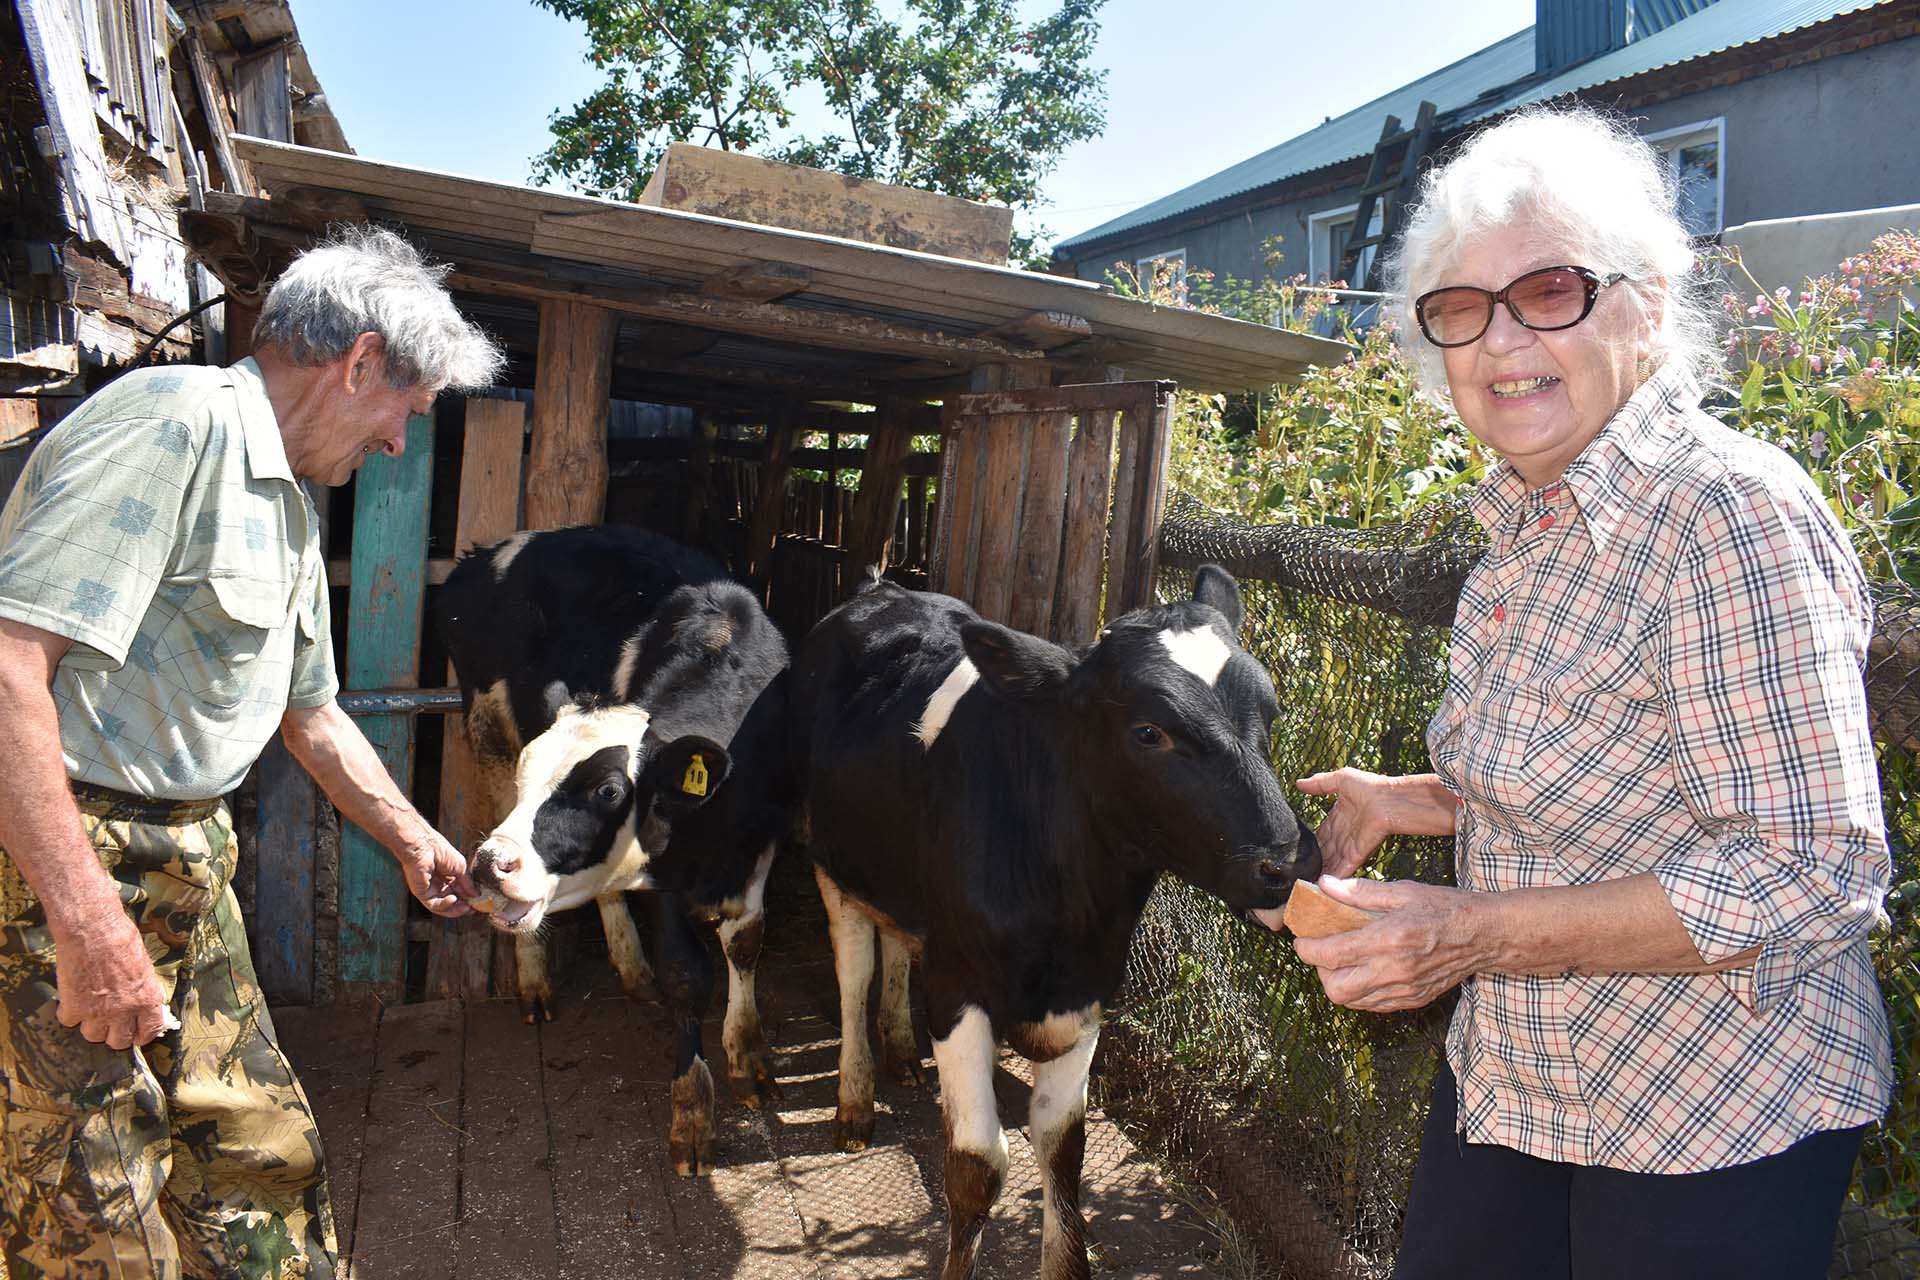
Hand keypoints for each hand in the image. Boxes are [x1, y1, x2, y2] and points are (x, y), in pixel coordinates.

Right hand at [51, 907, 169, 1049]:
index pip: (149, 1031)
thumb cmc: (121, 940)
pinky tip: (73, 998)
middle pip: (119, 1042)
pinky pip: (69, 1022)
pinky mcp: (74, 1008)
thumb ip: (143, 990)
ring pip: (93, 1036)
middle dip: (115, 1034)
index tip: (136, 1034)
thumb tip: (144, 1004)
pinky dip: (69, 1012)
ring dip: (91, 1025)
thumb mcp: (144, 966)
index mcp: (147, 999)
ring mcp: (98, 1013)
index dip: (142, 1035)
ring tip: (91, 1008)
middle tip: (110, 1024)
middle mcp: (124, 1011)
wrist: (93, 930)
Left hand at [398, 832, 475, 917]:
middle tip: (473, 909)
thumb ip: (468, 883)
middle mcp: (438, 884)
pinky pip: (433, 905)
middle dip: (462, 906)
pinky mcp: (421, 894)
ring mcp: (429, 890)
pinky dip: (444, 905)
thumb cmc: (441, 852)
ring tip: (466, 908)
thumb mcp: (461, 867)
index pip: (459, 891)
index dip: (468, 897)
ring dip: (455, 909)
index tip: (478, 902)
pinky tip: (453, 900)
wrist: (424, 848)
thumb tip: (477, 894)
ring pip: (443, 906)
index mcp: (447, 876)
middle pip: (452, 900)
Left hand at [1291, 877, 1487, 1012]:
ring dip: (1338, 983)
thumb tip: (1325, 886)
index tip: (1302, 940)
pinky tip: (1364, 971)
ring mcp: (1404, 989)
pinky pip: (1373, 1005)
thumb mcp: (1402, 891)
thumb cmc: (1445, 908)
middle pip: (1334, 988)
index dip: (1306, 949)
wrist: (1485, 935)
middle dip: (1319, 971)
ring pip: (1351, 1001)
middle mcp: (1393, 970)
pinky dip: (1360, 992)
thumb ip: (1360, 892)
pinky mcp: (1413, 999)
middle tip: (1323, 951)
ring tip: (1343, 961)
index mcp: (1387, 939)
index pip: (1330, 955)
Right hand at [1295, 768, 1400, 877]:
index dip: (1311, 843)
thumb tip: (1299, 784)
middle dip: (1313, 861)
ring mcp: (1350, 845)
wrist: (1389, 799)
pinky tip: (1321, 885)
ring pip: (1331, 862)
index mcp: (1339, 817)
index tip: (1298, 852)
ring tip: (1305, 882)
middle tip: (1297, 872)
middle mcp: (1344, 833)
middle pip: (1325, 851)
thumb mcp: (1340, 779)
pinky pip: (1343, 868)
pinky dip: (1333, 877)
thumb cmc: (1370, 787)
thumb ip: (1319, 783)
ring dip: (1320, 872)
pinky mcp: (1357, 854)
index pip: (1321, 834)